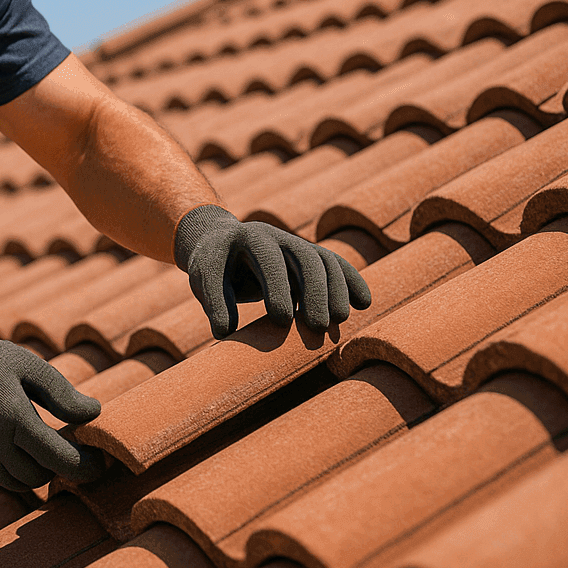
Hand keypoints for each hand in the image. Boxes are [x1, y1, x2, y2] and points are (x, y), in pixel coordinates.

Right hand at [0, 321, 106, 490]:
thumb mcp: (27, 366)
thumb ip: (62, 393)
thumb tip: (95, 414)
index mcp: (14, 418)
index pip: (60, 459)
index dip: (85, 467)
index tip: (100, 463)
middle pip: (44, 475)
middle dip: (61, 465)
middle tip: (72, 445)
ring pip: (25, 483)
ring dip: (41, 470)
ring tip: (45, 443)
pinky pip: (5, 480)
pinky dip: (19, 469)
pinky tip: (21, 445)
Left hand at [174, 204, 371, 338]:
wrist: (221, 240)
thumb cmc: (211, 265)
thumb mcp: (204, 279)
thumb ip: (213, 303)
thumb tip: (224, 332)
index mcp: (245, 237)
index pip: (267, 258)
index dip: (277, 287)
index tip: (283, 320)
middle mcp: (273, 235)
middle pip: (303, 256)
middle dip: (314, 290)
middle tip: (318, 326)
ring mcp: (292, 242)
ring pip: (323, 260)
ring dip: (335, 289)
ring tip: (339, 320)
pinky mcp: (306, 254)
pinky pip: (333, 263)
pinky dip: (350, 280)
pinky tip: (364, 302)